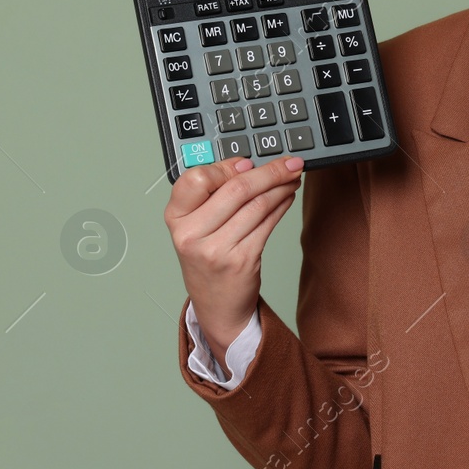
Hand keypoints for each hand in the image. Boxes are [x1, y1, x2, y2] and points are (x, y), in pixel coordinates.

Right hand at [164, 154, 304, 367]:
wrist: (217, 306)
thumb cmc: (207, 260)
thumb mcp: (195, 227)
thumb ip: (211, 196)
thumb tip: (247, 165)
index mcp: (176, 218)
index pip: (197, 178)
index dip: (226, 166)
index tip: (249, 162)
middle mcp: (191, 234)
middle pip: (235, 189)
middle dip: (269, 171)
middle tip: (290, 163)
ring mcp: (216, 250)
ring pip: (256, 204)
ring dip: (280, 187)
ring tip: (292, 178)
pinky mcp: (241, 261)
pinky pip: (267, 223)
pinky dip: (281, 206)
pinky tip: (287, 197)